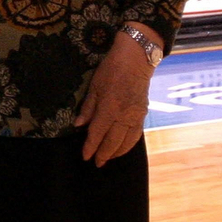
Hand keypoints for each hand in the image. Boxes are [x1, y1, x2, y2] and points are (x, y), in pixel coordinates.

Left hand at [76, 28, 153, 166]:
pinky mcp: (143, 113)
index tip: (85, 157)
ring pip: (126, 141)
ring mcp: (136, 115)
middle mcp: (124, 115)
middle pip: (112, 141)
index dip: (90, 146)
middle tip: (96, 163)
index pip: (97, 132)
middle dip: (104, 154)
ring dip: (117, 152)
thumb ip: (88, 107)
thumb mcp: (95, 85)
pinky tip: (122, 147)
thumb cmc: (112, 68)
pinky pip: (136, 134)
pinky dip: (129, 144)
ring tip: (108, 158)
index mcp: (110, 107)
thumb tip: (78, 125)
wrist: (136, 58)